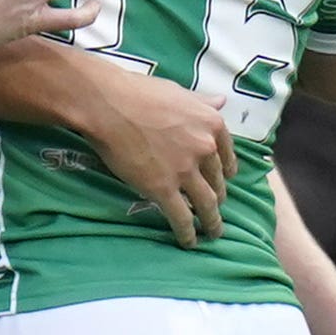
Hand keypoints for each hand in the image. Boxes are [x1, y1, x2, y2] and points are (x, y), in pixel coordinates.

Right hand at [75, 57, 236, 247]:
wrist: (108, 105)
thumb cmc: (138, 92)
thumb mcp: (178, 92)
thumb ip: (201, 102)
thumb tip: (221, 101)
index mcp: (211, 123)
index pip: (227, 154)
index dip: (226, 171)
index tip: (224, 181)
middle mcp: (205, 148)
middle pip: (217, 181)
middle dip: (218, 197)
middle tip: (215, 208)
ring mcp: (186, 171)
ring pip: (206, 204)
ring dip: (212, 222)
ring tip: (213, 233)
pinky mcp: (164, 189)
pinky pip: (182, 217)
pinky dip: (188, 233)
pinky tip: (189, 242)